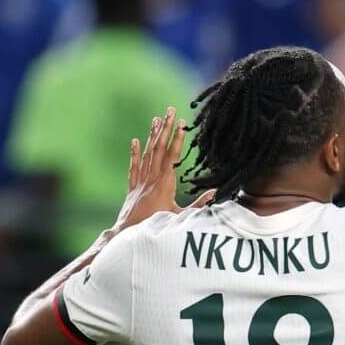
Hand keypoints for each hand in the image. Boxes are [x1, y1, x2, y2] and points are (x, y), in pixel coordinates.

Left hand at [113, 107, 213, 231]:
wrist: (128, 234)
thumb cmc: (155, 226)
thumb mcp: (181, 217)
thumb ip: (199, 204)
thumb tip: (215, 193)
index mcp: (165, 182)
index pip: (172, 155)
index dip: (177, 138)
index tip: (182, 123)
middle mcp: (152, 177)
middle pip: (160, 148)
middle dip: (166, 128)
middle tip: (170, 110)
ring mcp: (141, 181)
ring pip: (147, 153)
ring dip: (152, 135)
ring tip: (157, 119)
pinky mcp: (133, 187)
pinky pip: (134, 165)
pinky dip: (134, 152)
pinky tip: (135, 140)